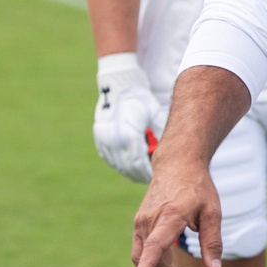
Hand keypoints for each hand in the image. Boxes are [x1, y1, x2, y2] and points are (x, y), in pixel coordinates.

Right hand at [93, 54, 166, 182]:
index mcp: (130, 135)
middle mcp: (115, 139)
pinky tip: (126, 167)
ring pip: (117, 164)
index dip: (147, 173)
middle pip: (128, 167)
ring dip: (128, 172)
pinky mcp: (99, 138)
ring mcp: (105, 139)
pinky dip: (117, 164)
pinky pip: (108, 158)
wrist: (118, 86)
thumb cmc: (140, 99)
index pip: (139, 163)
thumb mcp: (155, 114)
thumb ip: (160, 133)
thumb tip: (167, 152)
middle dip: (138, 175)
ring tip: (138, 175)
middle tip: (148, 180)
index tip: (154, 178)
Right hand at [131, 157, 223, 266]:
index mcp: (170, 216)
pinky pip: (141, 250)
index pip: (155, 245)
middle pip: (155, 260)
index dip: (147, 266)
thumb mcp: (212, 212)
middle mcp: (151, 220)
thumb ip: (212, 242)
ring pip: (145, 257)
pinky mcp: (139, 223)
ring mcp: (142, 222)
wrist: (177, 164)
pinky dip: (152, 264)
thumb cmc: (198, 187)